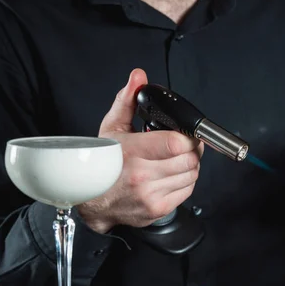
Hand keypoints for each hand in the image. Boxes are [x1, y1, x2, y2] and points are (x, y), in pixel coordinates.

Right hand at [77, 68, 203, 233]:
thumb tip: (138, 76)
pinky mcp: (158, 209)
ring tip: (175, 159)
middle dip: (192, 150)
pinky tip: (171, 175)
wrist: (93, 201)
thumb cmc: (102, 163)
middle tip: (184, 145)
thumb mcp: (111, 127)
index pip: (176, 143)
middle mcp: (142, 176)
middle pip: (190, 160)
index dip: (188, 137)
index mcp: (131, 152)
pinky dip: (186, 181)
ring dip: (190, 165)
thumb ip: (127, 100)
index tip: (186, 134)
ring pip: (192, 175)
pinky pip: (188, 191)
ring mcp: (151, 195)